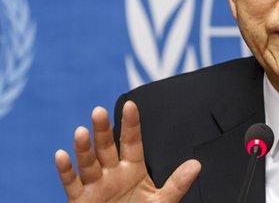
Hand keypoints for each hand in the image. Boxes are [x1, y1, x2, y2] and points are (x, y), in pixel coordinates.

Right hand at [54, 101, 200, 202]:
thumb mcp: (162, 202)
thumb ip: (177, 183)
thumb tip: (196, 165)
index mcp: (133, 169)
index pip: (132, 142)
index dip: (131, 124)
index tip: (131, 105)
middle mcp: (112, 173)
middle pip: (106, 147)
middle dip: (102, 130)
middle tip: (99, 111)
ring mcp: (95, 186)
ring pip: (88, 163)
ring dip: (83, 147)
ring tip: (81, 131)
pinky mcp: (80, 201)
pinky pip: (71, 184)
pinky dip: (65, 171)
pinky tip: (61, 155)